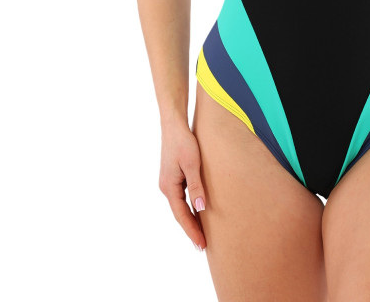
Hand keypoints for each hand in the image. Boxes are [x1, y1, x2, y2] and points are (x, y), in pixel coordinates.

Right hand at [158, 121, 207, 250]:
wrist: (173, 124)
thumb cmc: (184, 142)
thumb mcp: (193, 164)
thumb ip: (196, 187)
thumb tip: (200, 209)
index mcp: (169, 187)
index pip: (181, 215)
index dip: (192, 231)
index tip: (201, 245)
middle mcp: (166, 187)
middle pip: (179, 213)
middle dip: (191, 229)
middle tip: (203, 245)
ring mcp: (168, 182)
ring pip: (180, 206)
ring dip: (190, 219)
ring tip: (202, 233)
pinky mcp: (173, 176)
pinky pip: (181, 197)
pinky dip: (189, 207)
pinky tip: (197, 210)